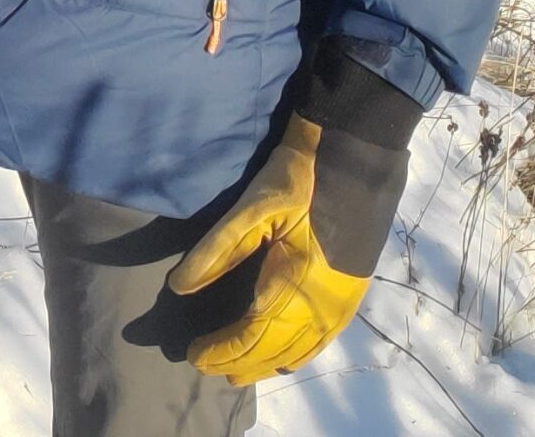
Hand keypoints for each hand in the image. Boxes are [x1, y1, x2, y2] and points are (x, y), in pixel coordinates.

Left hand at [165, 46, 416, 384]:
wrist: (355, 161)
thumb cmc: (299, 180)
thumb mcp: (251, 208)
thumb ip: (216, 250)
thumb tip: (179, 286)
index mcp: (294, 285)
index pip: (251, 335)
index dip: (221, 350)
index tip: (193, 355)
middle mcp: (321, 305)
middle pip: (273, 349)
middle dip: (238, 362)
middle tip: (205, 366)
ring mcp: (341, 303)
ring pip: (300, 351)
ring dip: (266, 364)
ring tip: (237, 372)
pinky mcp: (352, 294)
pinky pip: (323, 340)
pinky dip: (298, 355)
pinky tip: (284, 359)